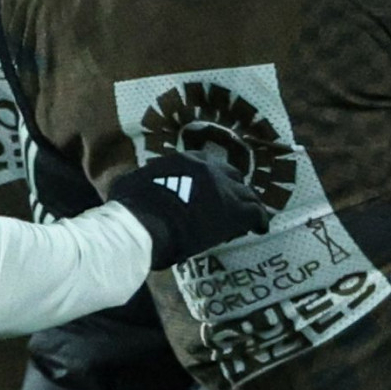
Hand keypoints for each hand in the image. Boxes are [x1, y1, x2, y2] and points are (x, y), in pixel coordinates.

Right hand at [107, 148, 271, 268]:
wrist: (143, 225)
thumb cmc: (131, 207)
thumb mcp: (132, 182)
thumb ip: (142, 180)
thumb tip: (129, 182)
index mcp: (185, 160)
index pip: (208, 166)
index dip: (214, 180)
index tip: (213, 192)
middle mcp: (209, 168)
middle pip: (232, 176)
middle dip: (234, 189)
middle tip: (233, 205)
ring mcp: (223, 189)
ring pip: (247, 194)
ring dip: (249, 205)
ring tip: (250, 218)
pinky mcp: (233, 211)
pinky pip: (256, 213)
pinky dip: (260, 220)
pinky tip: (261, 229)